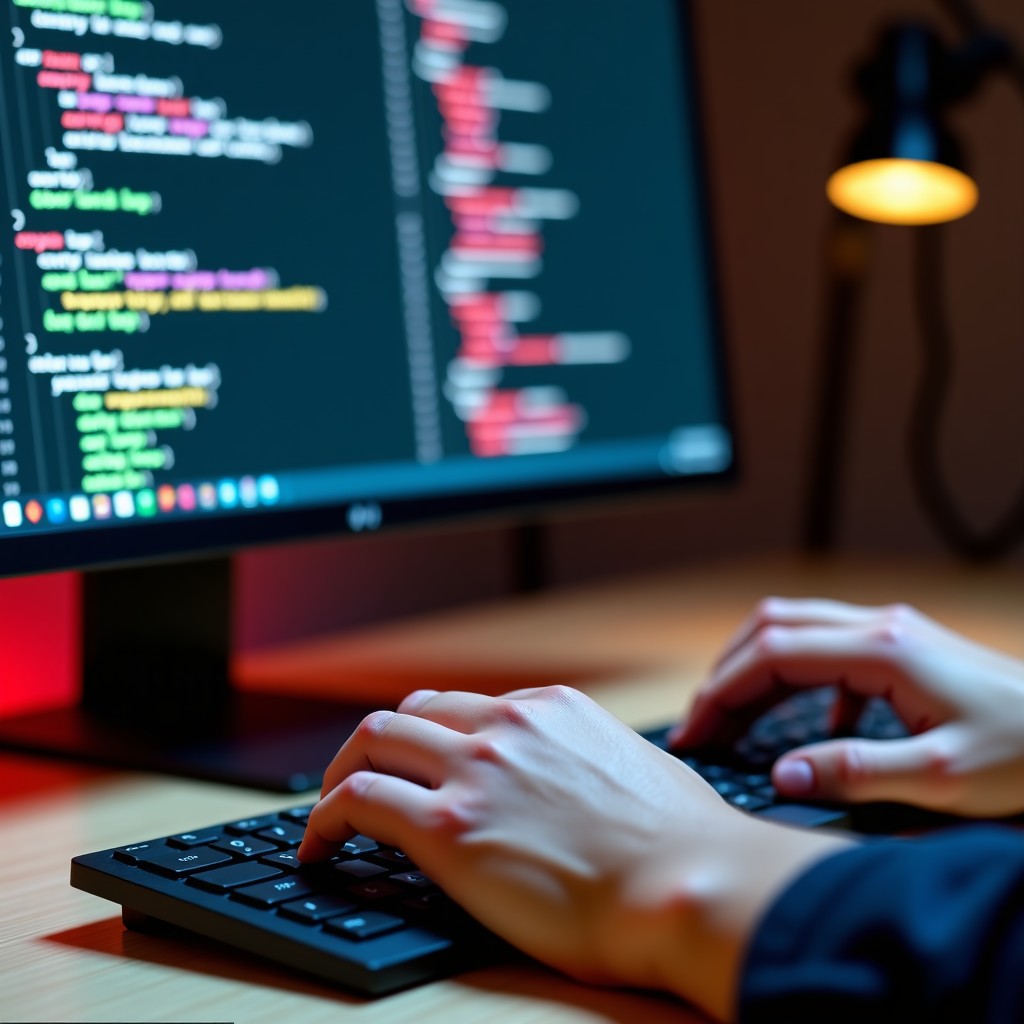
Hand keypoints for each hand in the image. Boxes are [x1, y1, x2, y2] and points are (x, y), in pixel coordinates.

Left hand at [298, 685, 849, 1021]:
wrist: (690, 884)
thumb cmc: (683, 845)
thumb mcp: (638, 768)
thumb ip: (592, 761)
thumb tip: (579, 784)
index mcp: (553, 711)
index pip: (465, 706)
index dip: (431, 735)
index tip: (419, 763)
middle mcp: (509, 726)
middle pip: (412, 712)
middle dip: (380, 744)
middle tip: (365, 778)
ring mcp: (476, 770)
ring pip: (375, 740)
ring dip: (343, 771)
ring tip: (331, 809)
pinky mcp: (450, 827)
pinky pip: (359, 802)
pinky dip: (325, 819)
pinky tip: (320, 846)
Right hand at [672, 598, 1023, 816]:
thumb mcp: (940, 779)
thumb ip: (853, 771)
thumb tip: (782, 774)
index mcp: (883, 648)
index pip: (773, 653)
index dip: (723, 691)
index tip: (696, 730)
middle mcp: (882, 626)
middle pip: (773, 626)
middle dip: (727, 672)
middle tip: (703, 723)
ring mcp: (893, 631)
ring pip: (796, 630)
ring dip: (756, 670)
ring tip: (733, 719)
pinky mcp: (904, 647)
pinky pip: (829, 650)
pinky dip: (800, 682)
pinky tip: (815, 728)